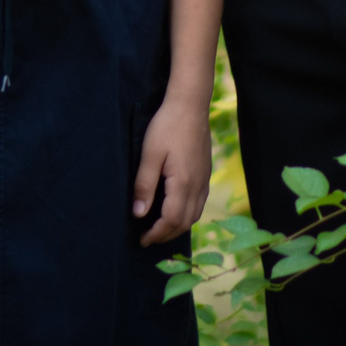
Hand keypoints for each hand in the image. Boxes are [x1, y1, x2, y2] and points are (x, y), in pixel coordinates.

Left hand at [133, 93, 211, 245]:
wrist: (191, 106)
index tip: (142, 240)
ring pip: (195, 215)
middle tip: (147, 238)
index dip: (157, 234)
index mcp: (183, 184)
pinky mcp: (206, 175)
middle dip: (166, 235)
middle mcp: (198, 187)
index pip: (171, 220)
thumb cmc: (167, 126)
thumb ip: (144, 185)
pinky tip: (175, 211)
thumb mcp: (149, 154)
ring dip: (177, 227)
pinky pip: (199, 204)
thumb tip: (138, 214)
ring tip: (159, 229)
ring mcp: (205, 181)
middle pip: (185, 223)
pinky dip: (187, 215)